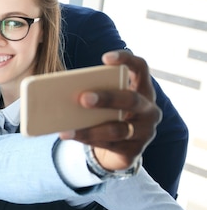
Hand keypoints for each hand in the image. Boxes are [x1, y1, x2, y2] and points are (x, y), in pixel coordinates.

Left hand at [60, 50, 161, 170]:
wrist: (119, 149)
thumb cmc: (108, 116)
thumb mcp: (106, 103)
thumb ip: (94, 93)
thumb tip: (60, 92)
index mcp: (143, 90)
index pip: (141, 68)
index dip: (126, 60)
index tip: (105, 58)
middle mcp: (149, 110)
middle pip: (131, 99)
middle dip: (107, 98)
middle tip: (83, 98)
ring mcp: (145, 132)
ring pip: (118, 129)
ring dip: (90, 129)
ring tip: (66, 129)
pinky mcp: (134, 151)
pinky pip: (109, 145)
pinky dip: (88, 140)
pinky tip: (71, 136)